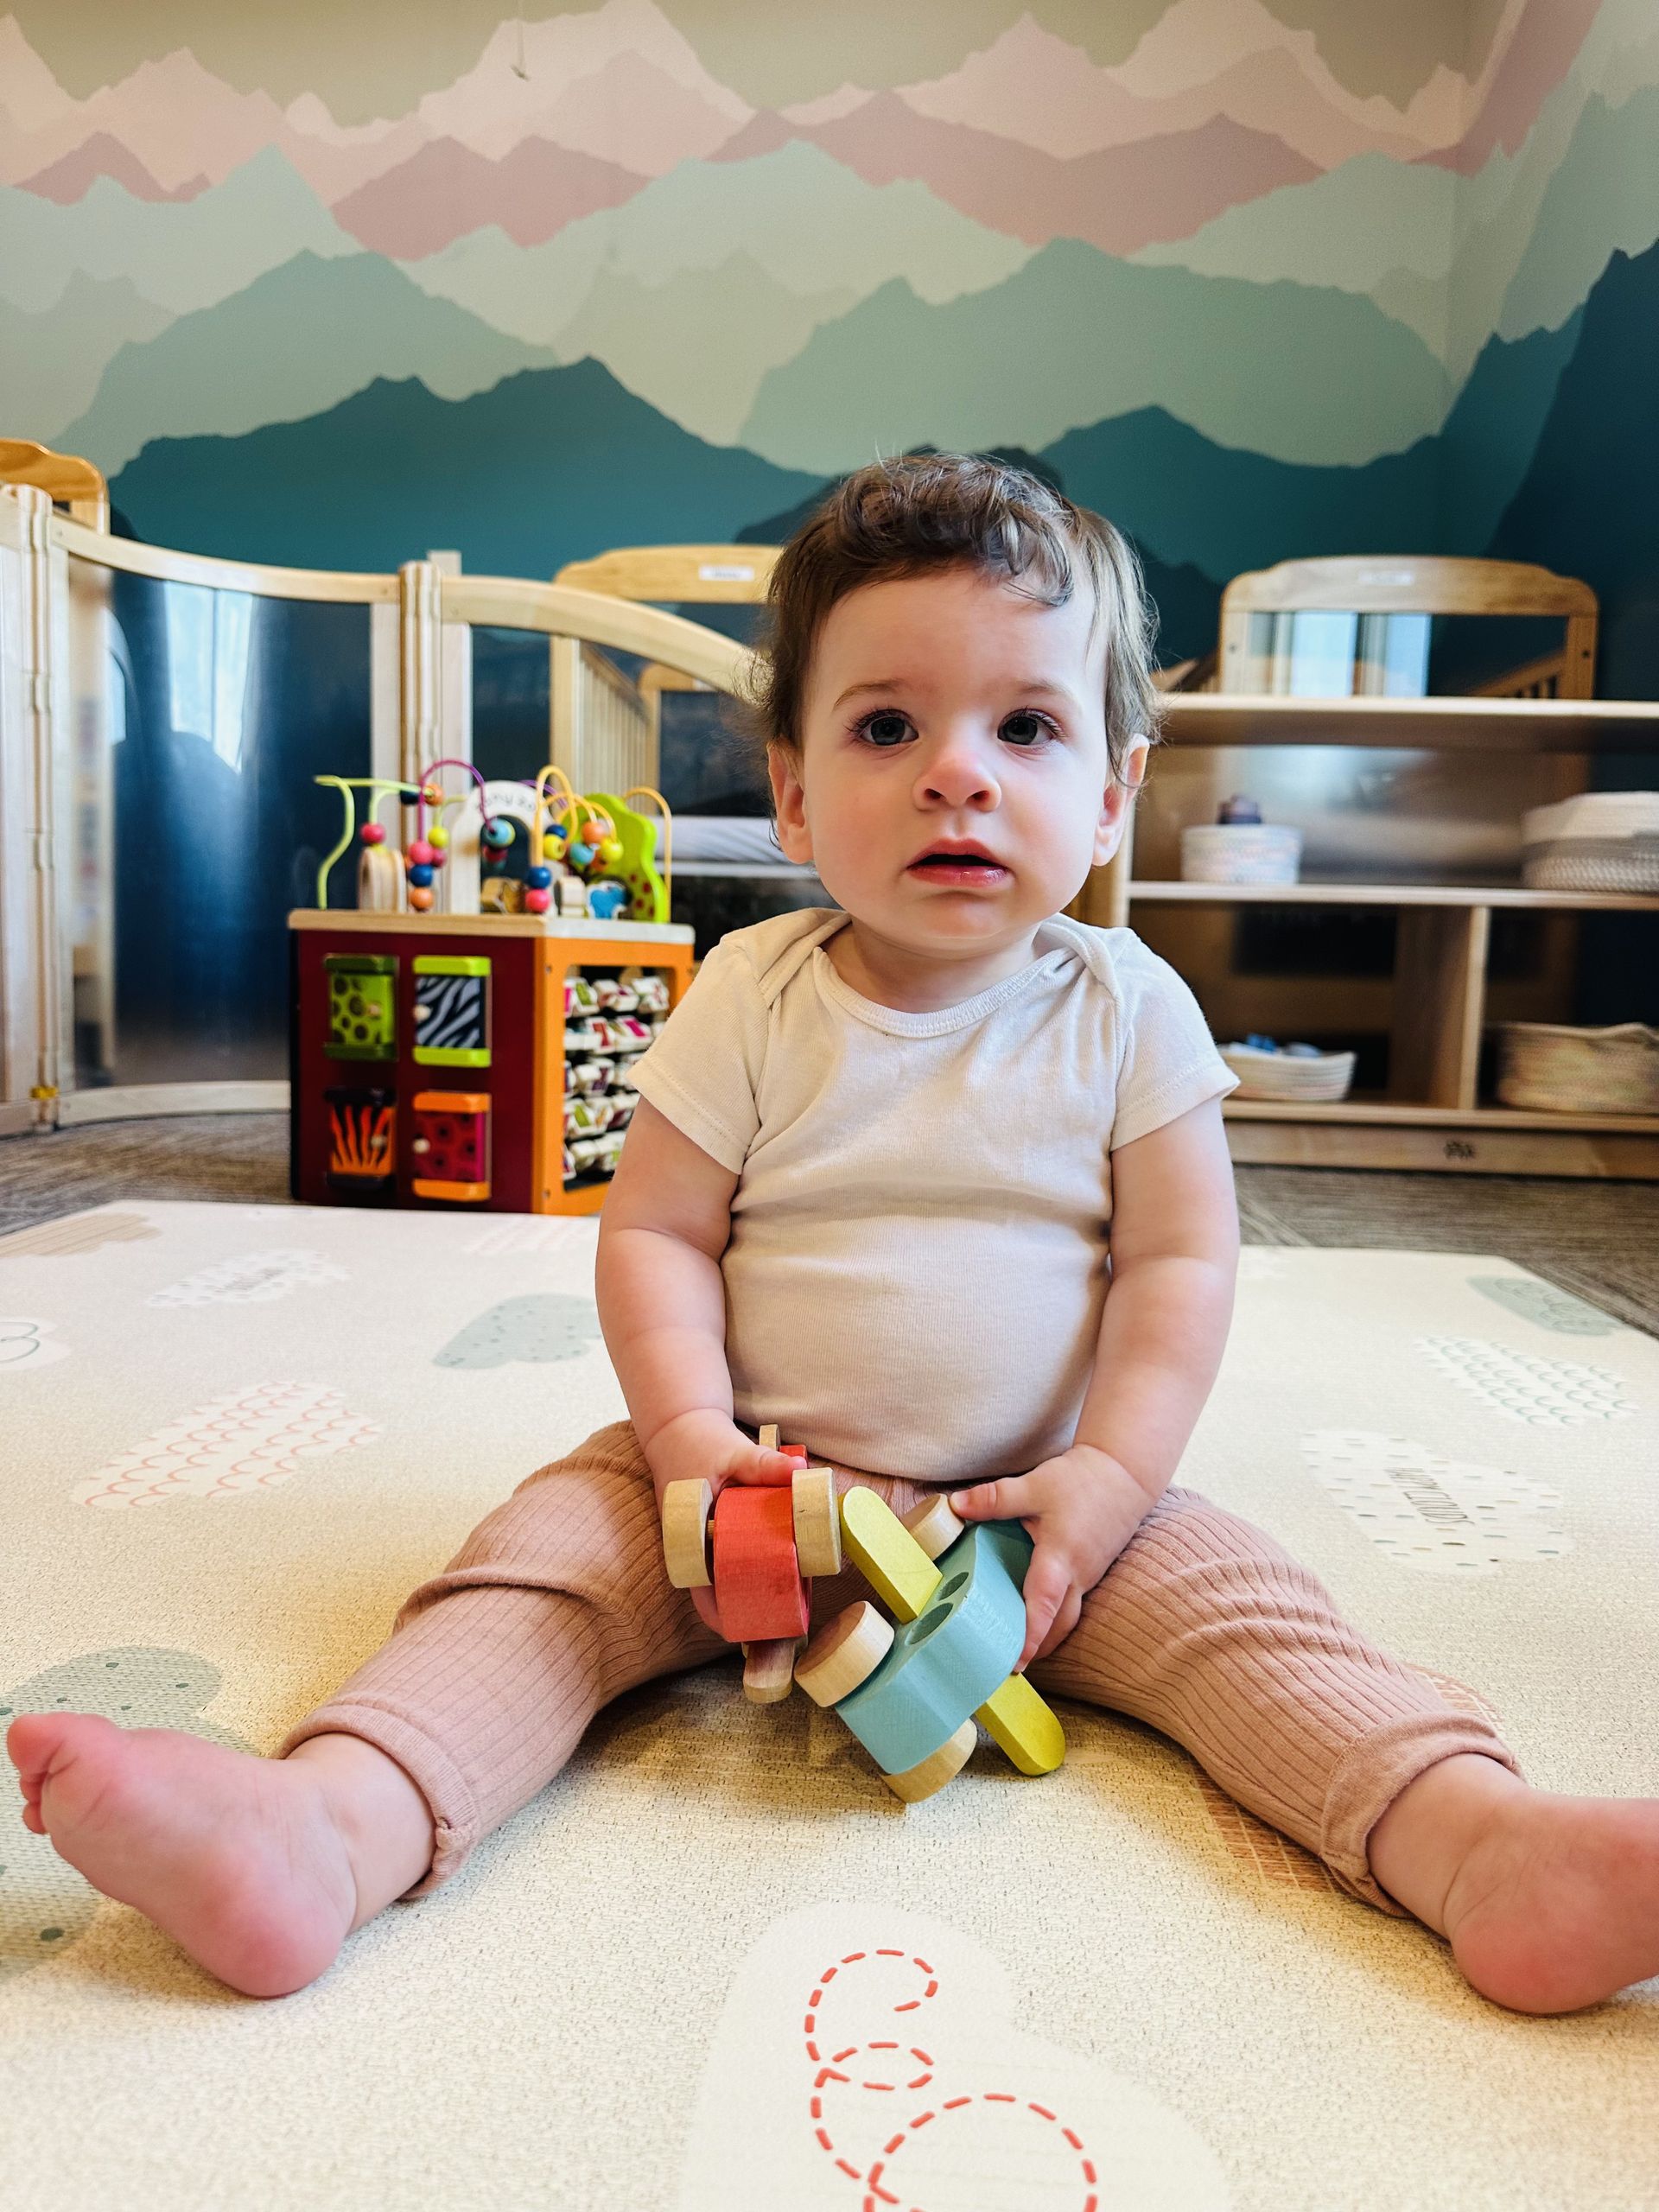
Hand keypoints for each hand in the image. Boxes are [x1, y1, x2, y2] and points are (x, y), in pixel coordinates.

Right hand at [645, 1409, 796, 1635]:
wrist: (677, 1425)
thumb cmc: (698, 1442)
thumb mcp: (733, 1451)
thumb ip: (765, 1463)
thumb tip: (801, 1472)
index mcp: (688, 1539)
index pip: (702, 1596)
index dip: (726, 1618)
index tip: (754, 1633)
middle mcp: (692, 1549)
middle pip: (720, 1597)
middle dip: (750, 1610)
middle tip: (787, 1620)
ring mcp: (702, 1544)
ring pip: (727, 1580)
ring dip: (755, 1589)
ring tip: (793, 1602)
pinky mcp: (713, 1535)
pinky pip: (731, 1560)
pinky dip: (753, 1566)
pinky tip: (784, 1568)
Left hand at [951, 1445, 1157, 1669]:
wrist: (1126, 1473)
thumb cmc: (1082, 1481)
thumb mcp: (1034, 1485)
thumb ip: (994, 1499)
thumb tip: (954, 1505)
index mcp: (1060, 1557)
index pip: (1044, 1604)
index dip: (1029, 1635)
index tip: (1016, 1663)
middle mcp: (1077, 1575)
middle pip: (1057, 1625)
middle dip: (1035, 1650)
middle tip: (1007, 1669)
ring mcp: (1088, 1577)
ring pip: (1067, 1619)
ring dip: (1046, 1638)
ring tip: (1018, 1652)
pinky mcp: (1091, 1572)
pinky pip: (1073, 1605)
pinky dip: (1054, 1619)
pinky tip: (1035, 1618)